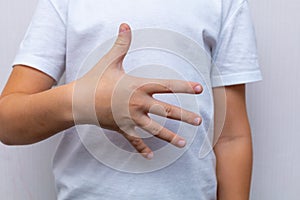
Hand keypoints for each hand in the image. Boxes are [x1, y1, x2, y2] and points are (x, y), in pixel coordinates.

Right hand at [73, 23, 202, 158]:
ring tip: (183, 143)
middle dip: (184, 116)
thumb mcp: (110, 61)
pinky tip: (150, 157)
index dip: (184, 87)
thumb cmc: (94, 80)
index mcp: (138, 86)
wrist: (77, 101)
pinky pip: (134, 141)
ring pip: (155, 130)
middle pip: (166, 111)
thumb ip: (121, 44)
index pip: (167, 86)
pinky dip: (142, 149)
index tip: (199, 89)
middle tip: (199, 121)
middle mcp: (138, 104)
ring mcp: (130, 119)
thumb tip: (125, 25)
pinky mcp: (122, 129)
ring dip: (170, 137)